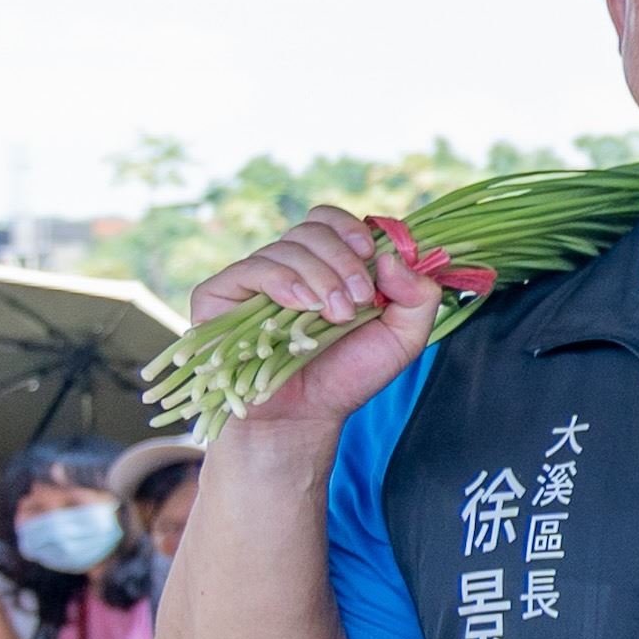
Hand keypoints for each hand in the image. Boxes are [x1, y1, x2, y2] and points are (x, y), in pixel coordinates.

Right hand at [192, 210, 443, 439]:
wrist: (302, 417)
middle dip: (343, 260)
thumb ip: (418, 298)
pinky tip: (300, 305)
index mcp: (327, 265)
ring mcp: (255, 278)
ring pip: (287, 247)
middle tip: (357, 300)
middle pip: (312, 229)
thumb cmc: (347, 376)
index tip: (372, 255)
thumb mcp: (402, 339)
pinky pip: (251, 268)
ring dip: (320, 277)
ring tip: (334, 316)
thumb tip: (394, 258)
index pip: (331, 221)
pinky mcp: (221, 294)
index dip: (352, 228)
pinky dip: (282, 281)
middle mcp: (289, 266)